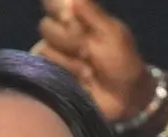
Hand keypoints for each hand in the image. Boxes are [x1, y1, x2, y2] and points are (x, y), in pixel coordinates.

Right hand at [34, 0, 154, 122]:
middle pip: (46, 26)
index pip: (54, 2)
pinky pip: (43, 68)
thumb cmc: (121, 62)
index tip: (67, 15)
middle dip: (68, 38)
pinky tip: (80, 78)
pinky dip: (64, 71)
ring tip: (89, 69)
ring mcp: (54, 55)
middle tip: (87, 49)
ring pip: (44, 48)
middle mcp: (62, 34)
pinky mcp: (50, 75)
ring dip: (70, 59)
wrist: (123, 97)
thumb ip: (91, 12)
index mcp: (77, 18)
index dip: (56, 6)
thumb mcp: (111, 32)